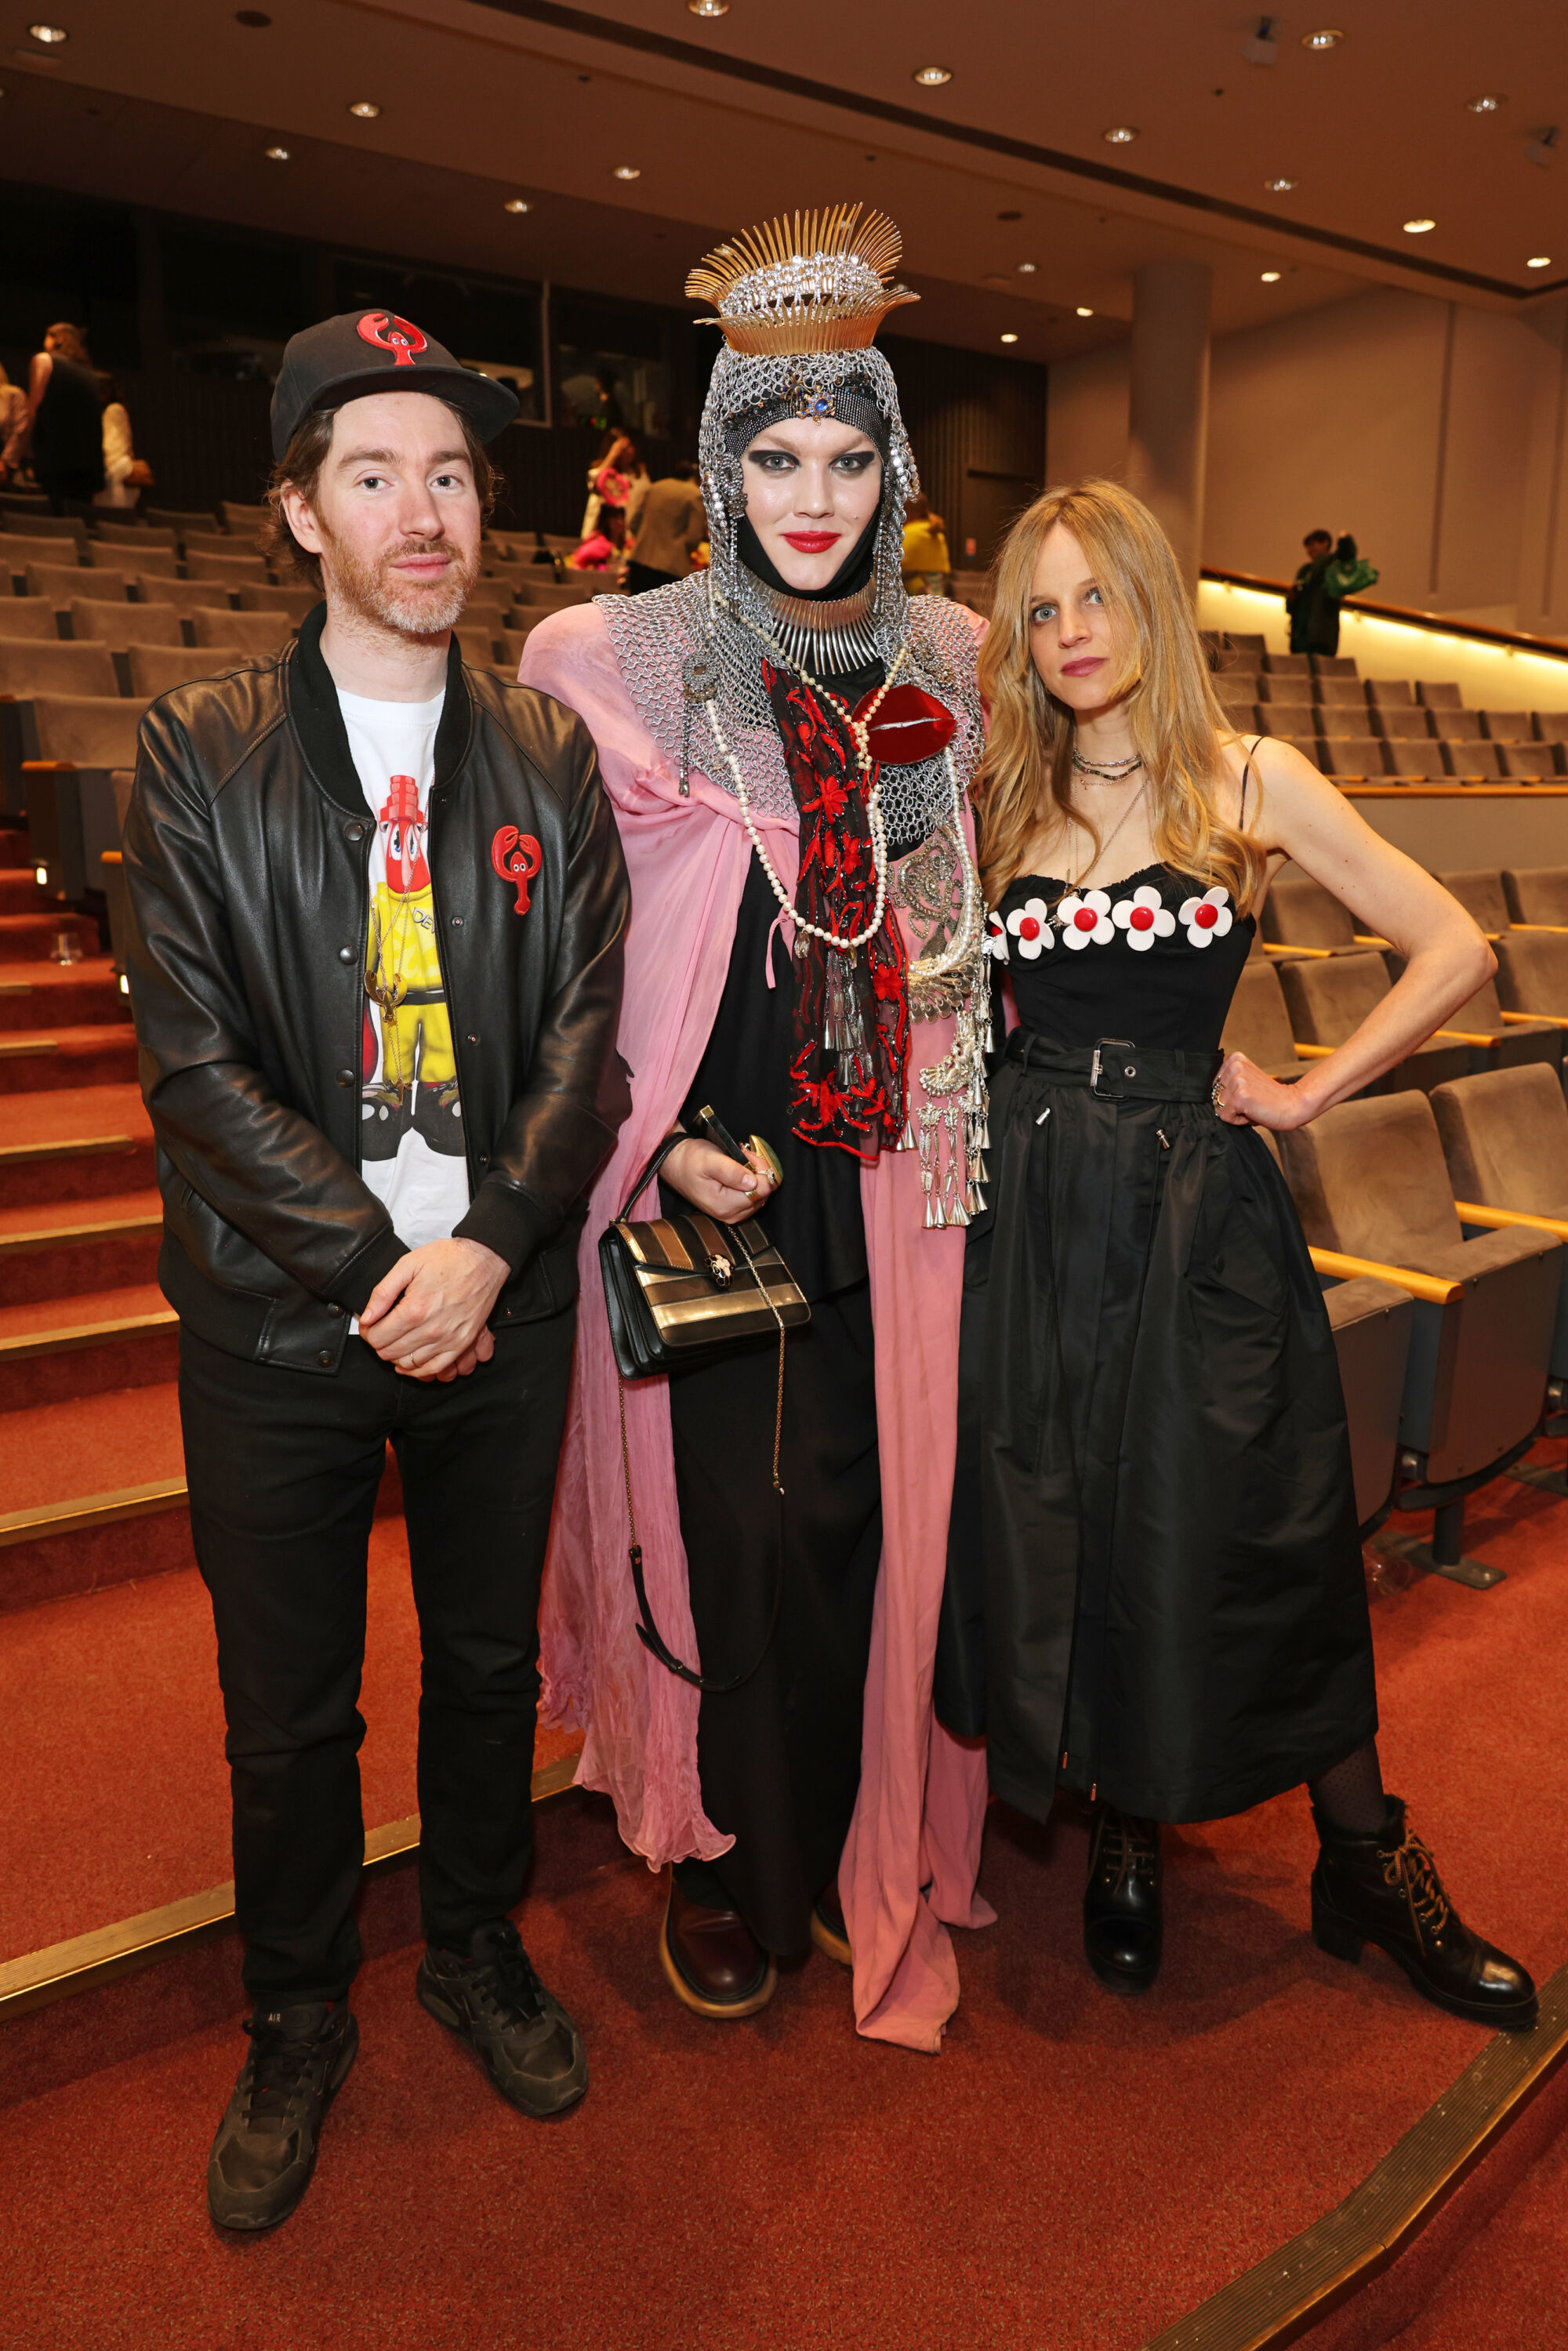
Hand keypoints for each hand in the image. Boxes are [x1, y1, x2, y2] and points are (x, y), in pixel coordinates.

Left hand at [357, 1237, 509, 1378]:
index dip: (367, 1332)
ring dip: (396, 1355)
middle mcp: (431, 1329)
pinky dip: (417, 1370)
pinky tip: (410, 1361)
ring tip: (396, 1341)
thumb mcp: (408, 1265)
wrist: (484, 1260)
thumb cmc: (448, 1259)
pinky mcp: (461, 1344)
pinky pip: (434, 1369)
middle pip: (389, 1352)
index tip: (369, 1324)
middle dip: (379, 1343)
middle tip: (380, 1330)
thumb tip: (366, 1317)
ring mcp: (448, 1339)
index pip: (377, 1337)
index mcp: (414, 1309)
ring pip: (408, 1364)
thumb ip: (382, 1292)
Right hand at [660, 1136, 775, 1225]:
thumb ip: (732, 1172)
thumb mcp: (710, 1160)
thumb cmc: (690, 1160)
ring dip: (755, 1176)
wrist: (676, 1164)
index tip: (747, 1156)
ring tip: (739, 1162)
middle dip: (758, 1172)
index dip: (760, 1170)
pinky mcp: (733, 1210)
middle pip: (763, 1194)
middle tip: (743, 1156)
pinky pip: (753, 1196)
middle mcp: (730, 1215)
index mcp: (724, 1205)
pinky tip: (739, 1171)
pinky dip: (750, 1182)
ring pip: (760, 1195)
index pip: (761, 1191)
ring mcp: (732, 1214)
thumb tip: (754, 1182)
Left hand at [1212, 1050, 1320, 1132]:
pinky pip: (1225, 1117)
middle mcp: (1234, 1066)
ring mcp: (1237, 1080)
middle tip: (1252, 1102)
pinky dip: (1238, 1121)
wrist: (1292, 1105)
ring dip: (1234, 1112)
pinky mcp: (1240, 1096)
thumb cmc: (1268, 1098)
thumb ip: (1227, 1082)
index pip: (1214, 1086)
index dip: (1229, 1095)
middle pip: (1215, 1096)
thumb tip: (1208, 1095)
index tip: (1248, 1094)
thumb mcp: (1245, 1082)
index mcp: (1235, 1059)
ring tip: (1253, 1106)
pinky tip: (1253, 1113)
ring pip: (1219, 1107)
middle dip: (1231, 1105)